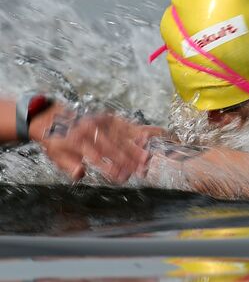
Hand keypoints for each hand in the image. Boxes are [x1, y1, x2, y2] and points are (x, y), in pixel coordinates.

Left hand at [29, 103, 165, 182]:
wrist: (54, 118)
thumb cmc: (57, 142)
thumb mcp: (56, 156)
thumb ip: (69, 166)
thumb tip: (80, 174)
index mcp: (76, 140)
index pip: (96, 156)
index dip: (109, 167)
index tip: (120, 177)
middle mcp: (91, 129)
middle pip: (112, 146)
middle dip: (128, 159)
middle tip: (142, 169)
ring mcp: (101, 122)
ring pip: (121, 136)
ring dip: (136, 148)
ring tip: (147, 158)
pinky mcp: (108, 118)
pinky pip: (125, 125)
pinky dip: (136, 130)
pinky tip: (148, 137)